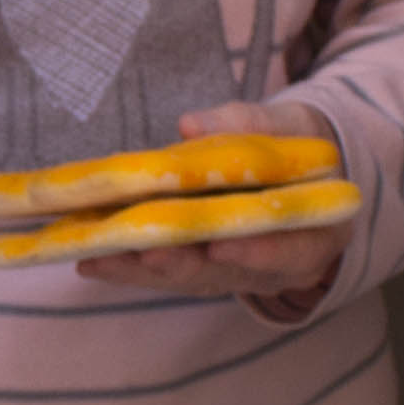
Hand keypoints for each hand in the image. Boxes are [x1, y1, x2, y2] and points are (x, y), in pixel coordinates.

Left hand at [70, 101, 353, 307]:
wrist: (299, 170)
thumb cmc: (296, 147)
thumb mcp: (287, 126)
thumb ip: (246, 125)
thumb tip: (191, 126)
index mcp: (314, 234)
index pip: (290, 252)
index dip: (256, 253)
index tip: (220, 246)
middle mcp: (275, 266)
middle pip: (227, 274)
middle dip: (181, 264)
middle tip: (144, 251)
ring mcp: (236, 273)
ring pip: (190, 279)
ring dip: (141, 270)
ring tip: (97, 256)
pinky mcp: (204, 270)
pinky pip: (167, 274)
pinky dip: (129, 268)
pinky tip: (89, 261)